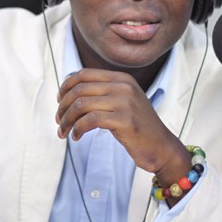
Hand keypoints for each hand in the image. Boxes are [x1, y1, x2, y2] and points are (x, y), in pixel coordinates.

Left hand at [56, 68, 190, 185]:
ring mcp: (125, 102)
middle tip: (58, 121)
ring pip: (81, 105)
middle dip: (63, 106)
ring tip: (63, 132)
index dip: (66, 87)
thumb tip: (69, 93)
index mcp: (122, 78)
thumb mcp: (122, 102)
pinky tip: (76, 137)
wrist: (162, 147)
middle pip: (79, 89)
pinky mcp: (125, 120)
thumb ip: (102, 94)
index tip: (59, 102)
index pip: (84, 74)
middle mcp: (123, 86)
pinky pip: (90, 120)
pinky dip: (77, 129)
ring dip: (67, 120)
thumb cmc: (138, 127)